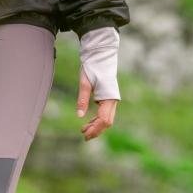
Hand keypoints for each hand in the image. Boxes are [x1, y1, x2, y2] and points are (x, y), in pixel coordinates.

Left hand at [76, 26, 120, 140]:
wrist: (100, 56)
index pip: (104, 119)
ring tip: (84, 130)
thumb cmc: (92, 68)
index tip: (85, 134)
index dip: (95, 129)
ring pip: (106, 118)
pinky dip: (97, 119)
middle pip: (107, 122)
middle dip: (96, 130)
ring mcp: (111, 100)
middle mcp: (113, 101)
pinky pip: (105, 113)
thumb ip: (82, 99)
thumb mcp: (84, 83)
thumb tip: (80, 116)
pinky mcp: (108, 98)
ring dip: (96, 126)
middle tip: (84, 136)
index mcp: (108, 98)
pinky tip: (89, 122)